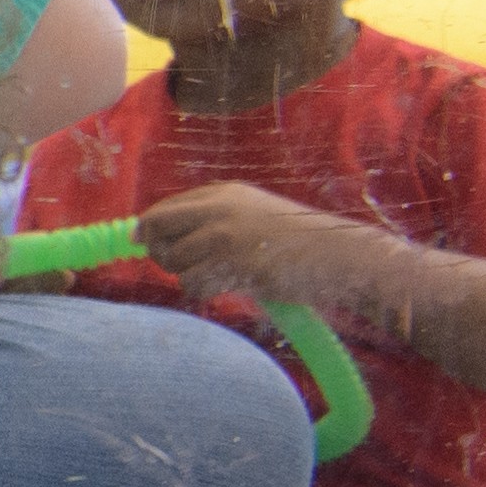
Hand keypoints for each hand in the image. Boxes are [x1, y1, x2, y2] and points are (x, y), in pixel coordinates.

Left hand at [122, 181, 348, 310]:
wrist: (338, 254)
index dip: (151, 229)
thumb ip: (209, 218)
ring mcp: (225, 236)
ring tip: (217, 277)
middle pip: (156, 228)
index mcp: (223, 194)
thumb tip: (147, 232)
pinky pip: (193, 284)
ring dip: (187, 276)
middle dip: (158, 250)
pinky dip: (202, 292)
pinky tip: (225, 289)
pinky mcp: (233, 264)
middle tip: (181, 265)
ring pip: (172, 261)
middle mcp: (219, 209)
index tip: (148, 244)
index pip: (163, 208)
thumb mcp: (251, 213)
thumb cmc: (295, 240)